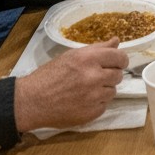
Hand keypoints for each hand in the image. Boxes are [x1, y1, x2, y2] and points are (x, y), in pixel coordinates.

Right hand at [14, 39, 128, 132]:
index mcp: (89, 59)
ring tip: (87, 89)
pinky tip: (83, 100)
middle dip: (110, 74)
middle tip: (97, 76)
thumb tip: (116, 41)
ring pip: (112, 91)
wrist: (33, 100)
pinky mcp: (92, 113)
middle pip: (118, 75)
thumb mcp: (72, 55)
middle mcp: (94, 77)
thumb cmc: (51, 74)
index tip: (118, 62)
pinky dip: (97, 103)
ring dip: (104, 89)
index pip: (119, 57)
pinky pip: (104, 105)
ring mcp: (94, 97)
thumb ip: (97, 48)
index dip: (121, 60)